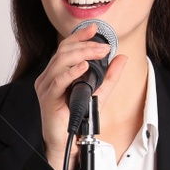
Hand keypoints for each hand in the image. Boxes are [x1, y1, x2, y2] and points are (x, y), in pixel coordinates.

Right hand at [35, 23, 128, 169]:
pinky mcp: (48, 98)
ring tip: (98, 52)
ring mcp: (46, 87)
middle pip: (63, 52)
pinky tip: (83, 67)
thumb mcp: (99, 92)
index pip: (65, 48)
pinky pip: (59, 81)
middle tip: (103, 46)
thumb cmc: (77, 118)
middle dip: (84, 45)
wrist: (67, 141)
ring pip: (61, 62)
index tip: (94, 28)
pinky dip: (72, 72)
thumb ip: (110, 75)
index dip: (79, 36)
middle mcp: (48, 77)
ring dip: (81, 55)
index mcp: (56, 73)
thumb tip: (122, 58)